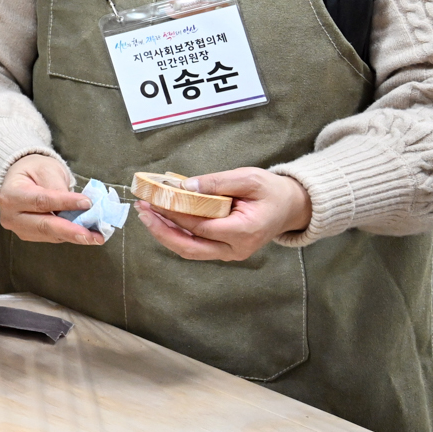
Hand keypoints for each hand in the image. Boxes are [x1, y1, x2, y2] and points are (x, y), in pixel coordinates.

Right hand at [0, 153, 102, 245]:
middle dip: (70, 231)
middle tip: (92, 235)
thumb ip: (59, 187)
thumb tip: (79, 205)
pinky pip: (52, 237)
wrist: (19, 179)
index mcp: (11, 195)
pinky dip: (70, 236)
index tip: (87, 203)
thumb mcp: (46, 169)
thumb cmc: (33, 170)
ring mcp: (19, 229)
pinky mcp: (30, 235)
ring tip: (96, 236)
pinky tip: (87, 235)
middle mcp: (11, 216)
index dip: (64, 203)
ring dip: (75, 236)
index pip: (41, 201)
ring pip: (50, 234)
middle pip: (43, 225)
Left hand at [136, 167, 308, 261]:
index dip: (175, 215)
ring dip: (165, 234)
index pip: (201, 227)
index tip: (154, 201)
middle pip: (190, 247)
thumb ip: (217, 182)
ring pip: (190, 250)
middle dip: (161, 230)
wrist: (290, 207)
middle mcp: (236, 249)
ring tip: (146, 213)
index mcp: (245, 231)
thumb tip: (185, 185)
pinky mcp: (223, 251)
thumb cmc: (271, 191)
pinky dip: (176, 234)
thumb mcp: (248, 178)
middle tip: (142, 211)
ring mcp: (230, 253)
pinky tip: (162, 218)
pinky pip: (195, 247)